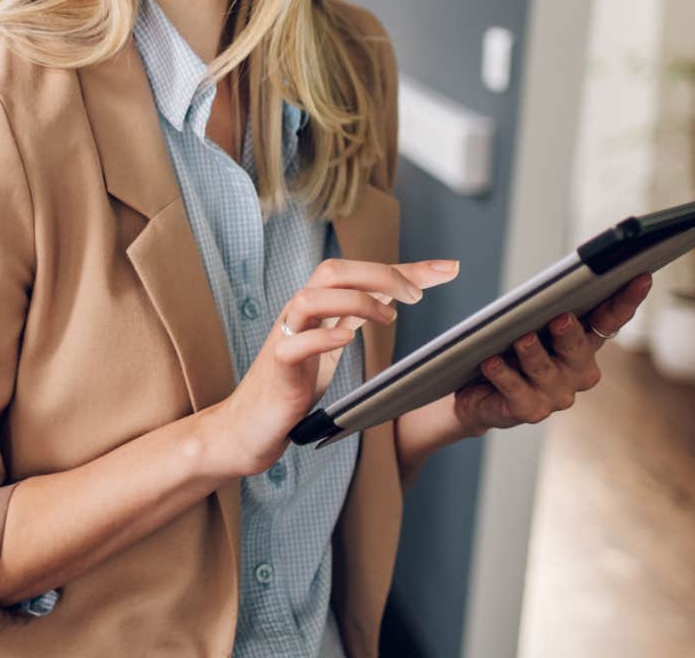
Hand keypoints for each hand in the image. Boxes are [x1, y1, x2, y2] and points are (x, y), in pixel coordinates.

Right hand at [199, 258, 459, 477]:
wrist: (247, 426)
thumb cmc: (290, 384)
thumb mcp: (331, 343)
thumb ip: (356, 316)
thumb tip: (395, 293)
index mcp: (315, 307)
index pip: (358, 272)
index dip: (404, 268)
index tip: (447, 269)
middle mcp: (297, 314)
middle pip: (332, 271)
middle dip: (379, 274)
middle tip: (416, 295)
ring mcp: (283, 338)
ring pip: (311, 298)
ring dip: (354, 301)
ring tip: (387, 316)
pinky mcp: (276, 368)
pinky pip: (294, 344)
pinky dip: (322, 336)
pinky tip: (346, 339)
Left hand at [453, 273, 652, 434]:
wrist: (480, 394)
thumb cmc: (508, 349)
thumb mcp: (527, 323)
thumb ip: (540, 304)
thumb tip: (542, 283)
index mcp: (584, 343)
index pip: (610, 320)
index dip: (626, 300)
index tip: (640, 277)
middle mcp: (576, 371)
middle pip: (578, 349)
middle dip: (570, 334)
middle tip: (561, 318)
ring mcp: (556, 394)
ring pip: (545, 370)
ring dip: (533, 353)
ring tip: (522, 338)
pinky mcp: (529, 410)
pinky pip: (516, 390)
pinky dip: (503, 375)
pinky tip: (492, 362)